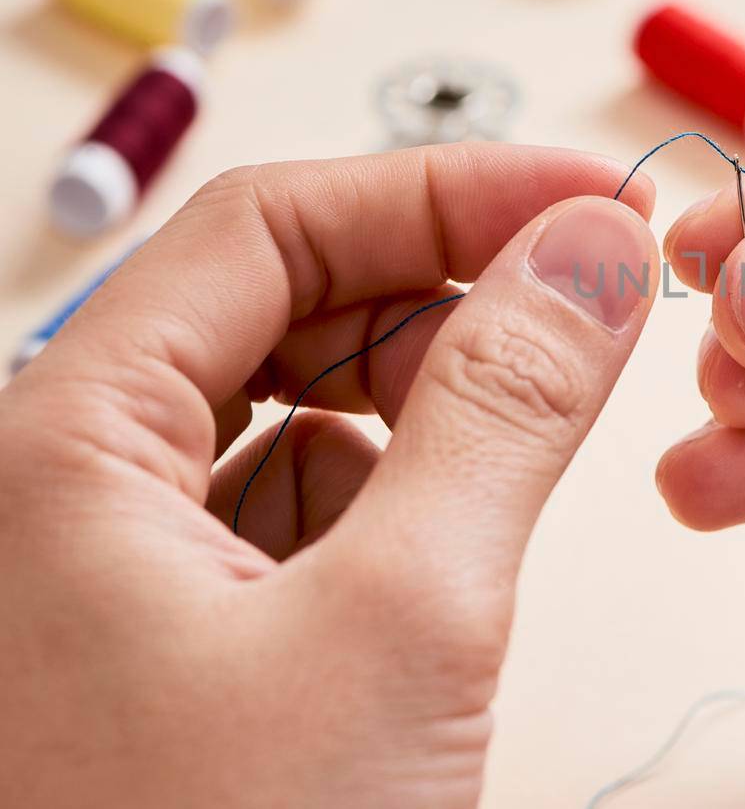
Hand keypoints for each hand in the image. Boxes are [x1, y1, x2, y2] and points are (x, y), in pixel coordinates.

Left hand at [0, 144, 657, 806]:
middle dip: (441, 288)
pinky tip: (449, 546)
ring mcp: (105, 573)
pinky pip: (290, 510)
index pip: (271, 226)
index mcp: (58, 447)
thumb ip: (507, 406)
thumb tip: (595, 251)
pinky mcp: (169, 646)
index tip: (592, 199)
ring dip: (424, 395)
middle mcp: (60, 491)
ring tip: (531, 434)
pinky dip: (391, 494)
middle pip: (272, 305)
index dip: (446, 189)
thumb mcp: (402, 624)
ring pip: (288, 409)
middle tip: (592, 300)